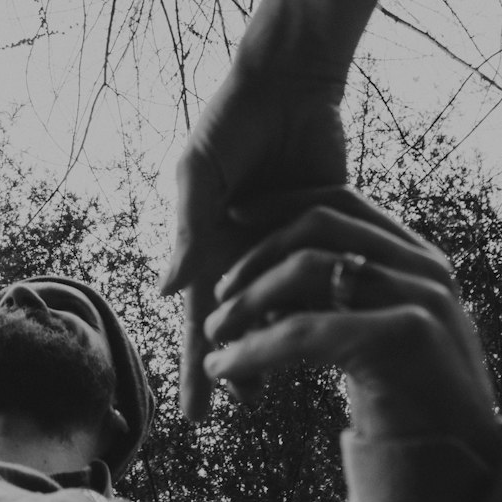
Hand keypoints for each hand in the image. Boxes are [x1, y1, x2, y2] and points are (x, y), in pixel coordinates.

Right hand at [161, 63, 346, 420]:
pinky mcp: (326, 228)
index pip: (200, 318)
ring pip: (285, 308)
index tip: (192, 417)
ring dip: (284, 342)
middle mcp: (246, 252)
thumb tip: (169, 292)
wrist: (289, 83)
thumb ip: (188, 231)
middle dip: (237, 367)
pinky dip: (323, 303)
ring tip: (287, 384)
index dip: (196, 366)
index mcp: (209, 244)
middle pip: (242, 324)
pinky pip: (323, 276)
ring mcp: (286, 244)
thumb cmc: (231, 122)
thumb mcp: (199, 172)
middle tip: (243, 406)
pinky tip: (333, 332)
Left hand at [202, 187, 499, 462]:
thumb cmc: (410, 413)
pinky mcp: (403, 337)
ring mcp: (421, 297)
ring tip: (214, 336)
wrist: (457, 479)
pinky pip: (302, 329)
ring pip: (305, 268)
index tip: (232, 217)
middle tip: (217, 294)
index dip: (281, 204)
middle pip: (319, 224)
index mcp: (422, 261)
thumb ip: (352, 298)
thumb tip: (280, 276)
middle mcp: (427, 269)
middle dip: (256, 253)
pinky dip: (252, 348)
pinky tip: (223, 369)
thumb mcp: (384, 338)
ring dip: (246, 301)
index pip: (343, 203)